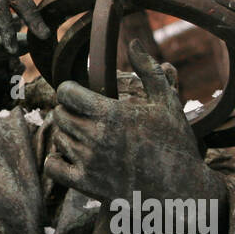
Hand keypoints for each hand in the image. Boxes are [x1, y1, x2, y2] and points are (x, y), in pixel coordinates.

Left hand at [44, 39, 216, 207]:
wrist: (182, 192)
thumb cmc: (176, 144)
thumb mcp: (167, 103)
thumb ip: (149, 70)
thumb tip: (134, 41)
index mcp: (111, 114)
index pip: (66, 92)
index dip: (71, 89)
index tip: (81, 93)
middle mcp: (95, 137)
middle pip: (59, 113)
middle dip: (69, 110)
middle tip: (85, 114)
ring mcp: (89, 163)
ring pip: (58, 137)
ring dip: (67, 133)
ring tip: (86, 134)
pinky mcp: (86, 185)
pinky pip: (52, 166)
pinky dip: (57, 159)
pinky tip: (73, 155)